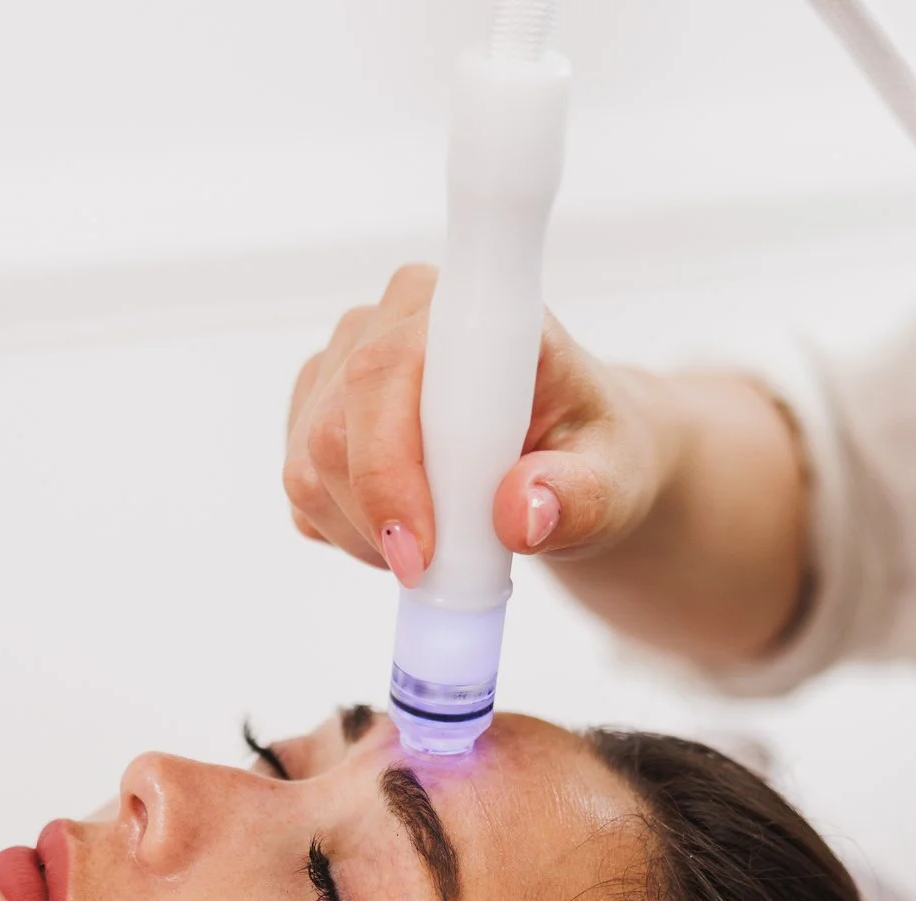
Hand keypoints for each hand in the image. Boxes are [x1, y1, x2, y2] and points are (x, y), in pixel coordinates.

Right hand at [281, 263, 671, 585]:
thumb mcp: (612, 479)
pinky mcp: (316, 410)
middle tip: (436, 572)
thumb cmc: (589, 451)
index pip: (384, 375)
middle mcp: (388, 322)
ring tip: (436, 547)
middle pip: (334, 431)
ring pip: (309, 469)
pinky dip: (348, 532)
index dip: (389, 469)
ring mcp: (342, 363)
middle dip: (378, 522)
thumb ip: (577, 496)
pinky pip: (303, 489)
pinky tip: (408, 530)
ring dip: (364, 534)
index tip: (422, 552)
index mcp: (463, 314)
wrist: (570, 455)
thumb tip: (521, 513)